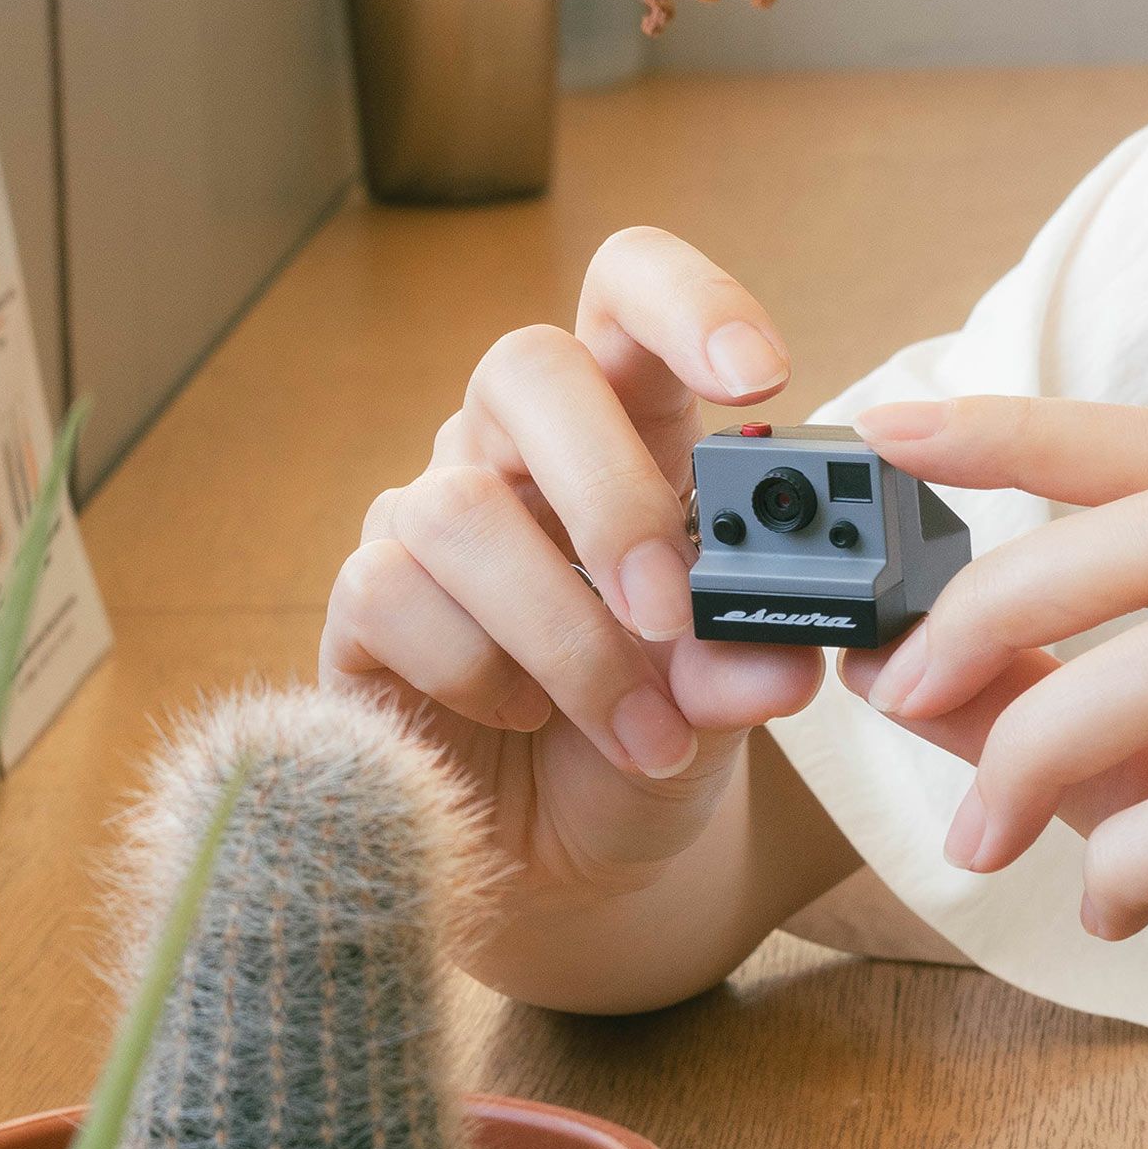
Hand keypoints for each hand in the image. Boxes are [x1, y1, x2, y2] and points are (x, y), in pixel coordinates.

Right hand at [319, 228, 824, 909]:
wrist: (565, 855)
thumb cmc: (648, 738)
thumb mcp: (722, 706)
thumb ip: (747, 664)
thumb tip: (783, 658)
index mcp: (629, 429)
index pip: (630, 293)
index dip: (689, 304)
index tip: (760, 376)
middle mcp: (521, 448)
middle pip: (527, 364)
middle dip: (611, 494)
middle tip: (670, 612)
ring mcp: (429, 515)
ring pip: (459, 506)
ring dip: (563, 636)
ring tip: (637, 733)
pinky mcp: (364, 600)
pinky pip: (391, 591)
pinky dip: (477, 670)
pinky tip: (520, 715)